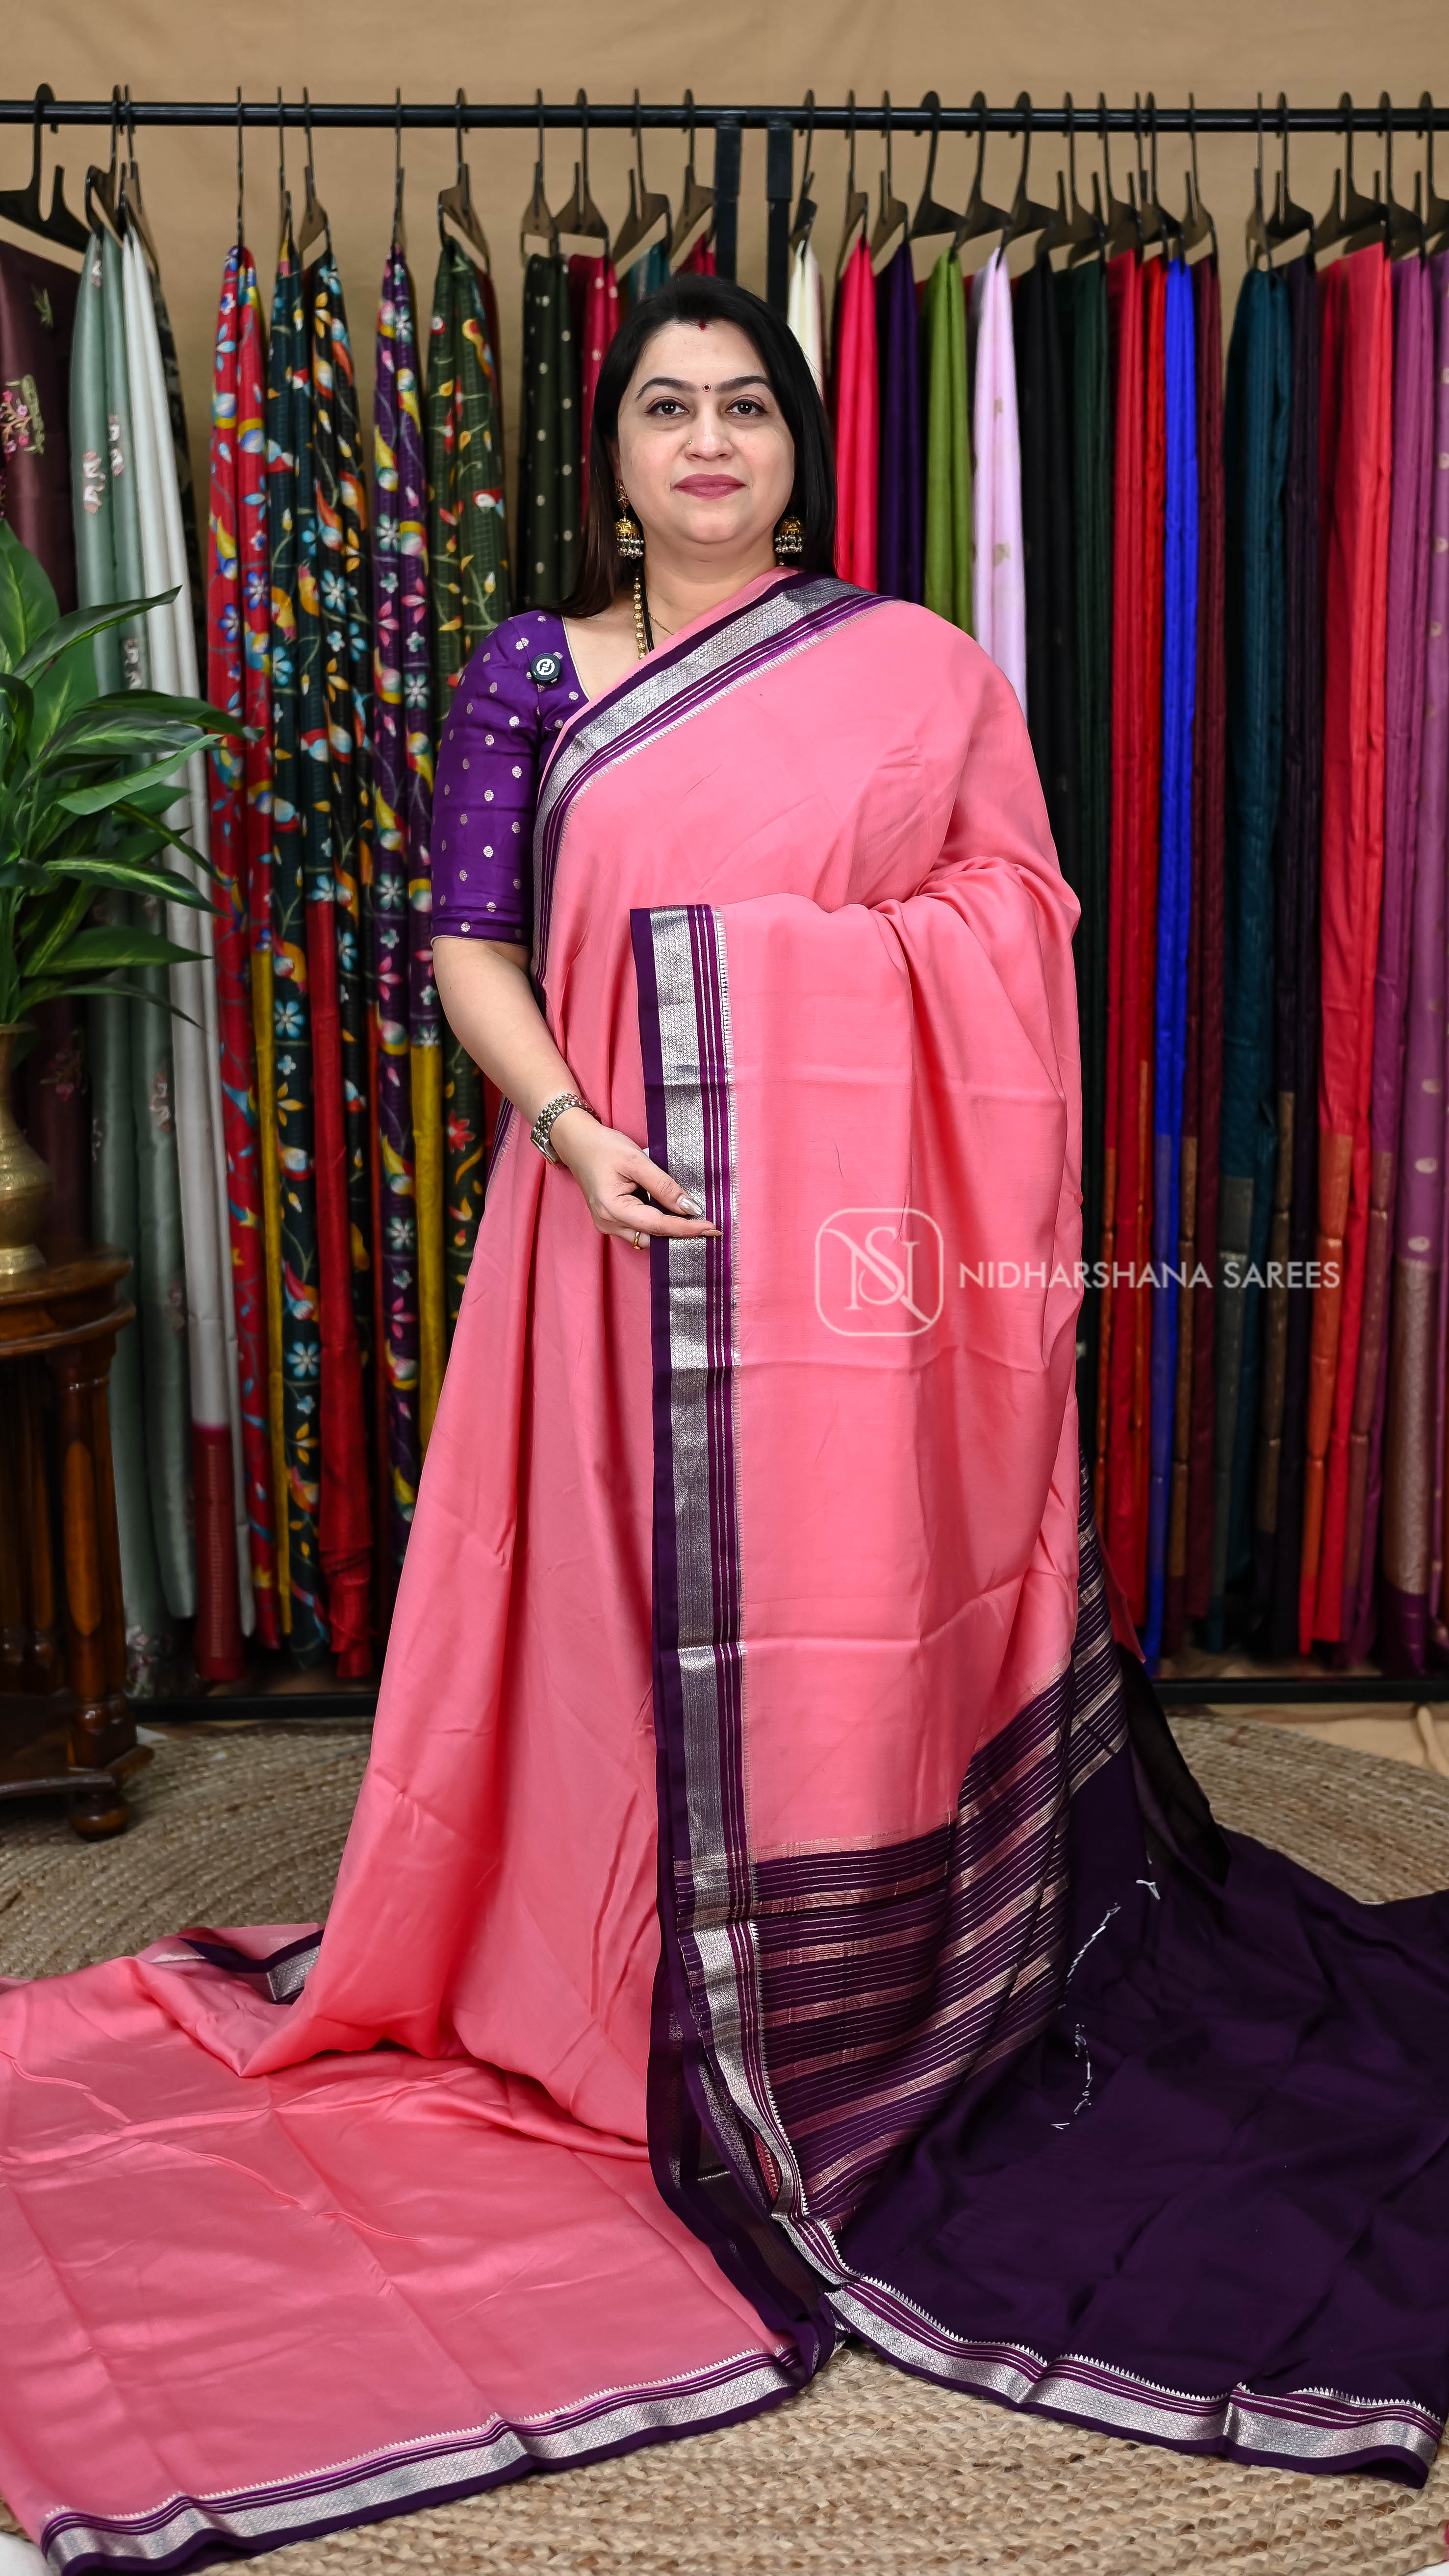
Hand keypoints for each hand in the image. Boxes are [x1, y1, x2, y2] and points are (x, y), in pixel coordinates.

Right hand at [550, 1109, 720, 1243]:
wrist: (577, 1142)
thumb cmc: (603, 1147)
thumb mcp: (637, 1161)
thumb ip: (664, 1186)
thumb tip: (690, 1208)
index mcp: (613, 1209)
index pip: (658, 1225)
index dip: (687, 1228)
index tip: (712, 1228)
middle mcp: (608, 1223)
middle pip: (653, 1237)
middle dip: (681, 1234)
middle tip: (709, 1228)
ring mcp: (607, 1224)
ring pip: (646, 1237)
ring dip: (669, 1231)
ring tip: (696, 1224)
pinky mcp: (610, 1220)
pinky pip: (639, 1230)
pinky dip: (657, 1225)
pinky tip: (674, 1217)